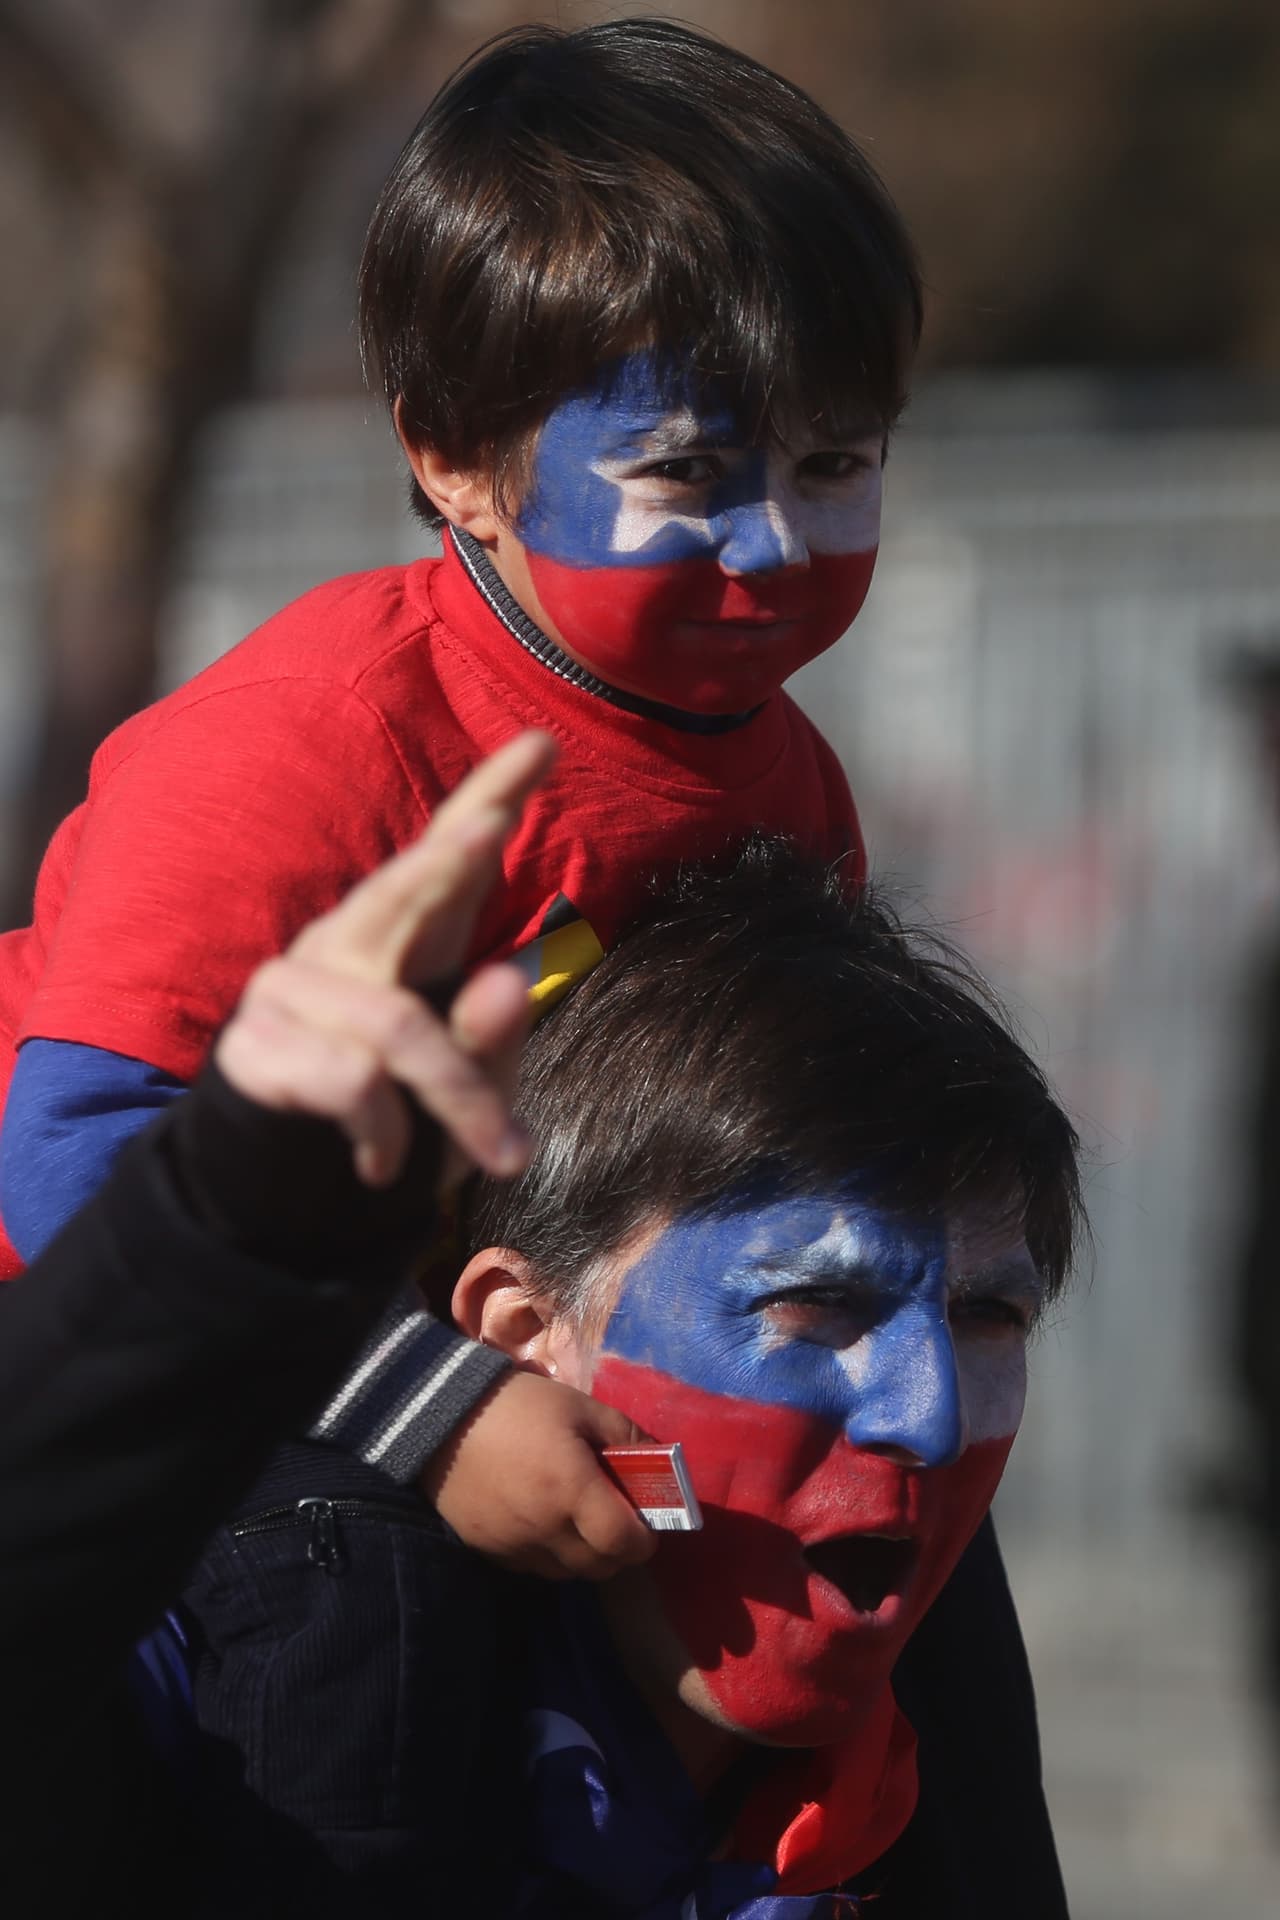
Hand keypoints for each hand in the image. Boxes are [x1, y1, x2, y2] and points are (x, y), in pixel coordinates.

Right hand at [215, 730, 556, 1189]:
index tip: (544, 744)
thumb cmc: (401, 1111)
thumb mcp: (468, 1080)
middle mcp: (346, 944)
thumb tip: (510, 980)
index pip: (451, 856)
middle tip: (489, 829)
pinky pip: (352, 1082)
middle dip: (443, 863)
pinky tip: (384, 1163)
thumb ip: (492, 1036)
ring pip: (397, 1023)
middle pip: (397, 891)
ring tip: (502, 1153)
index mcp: (408, 938)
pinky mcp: (254, 1046)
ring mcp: (291, 990)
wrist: (292, 1188)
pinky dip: (388, 1134)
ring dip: (460, 1099)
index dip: (493, 797)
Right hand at [423, 1369, 656, 1578]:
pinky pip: (534, 1568)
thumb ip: (626, 1436)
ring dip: (584, 1556)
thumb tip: (662, 1461)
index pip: (624, 1543)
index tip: (646, 1522)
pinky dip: (550, 1555)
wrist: (440, 1415)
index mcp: (571, 1490)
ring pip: (567, 1574)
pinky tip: (543, 1521)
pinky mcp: (488, 1551)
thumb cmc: (519, 1405)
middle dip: (618, 1550)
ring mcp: (513, 1546)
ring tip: (579, 1519)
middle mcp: (544, 1529)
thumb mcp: (579, 1406)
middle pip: (600, 1568)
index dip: (644, 1539)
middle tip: (616, 1519)